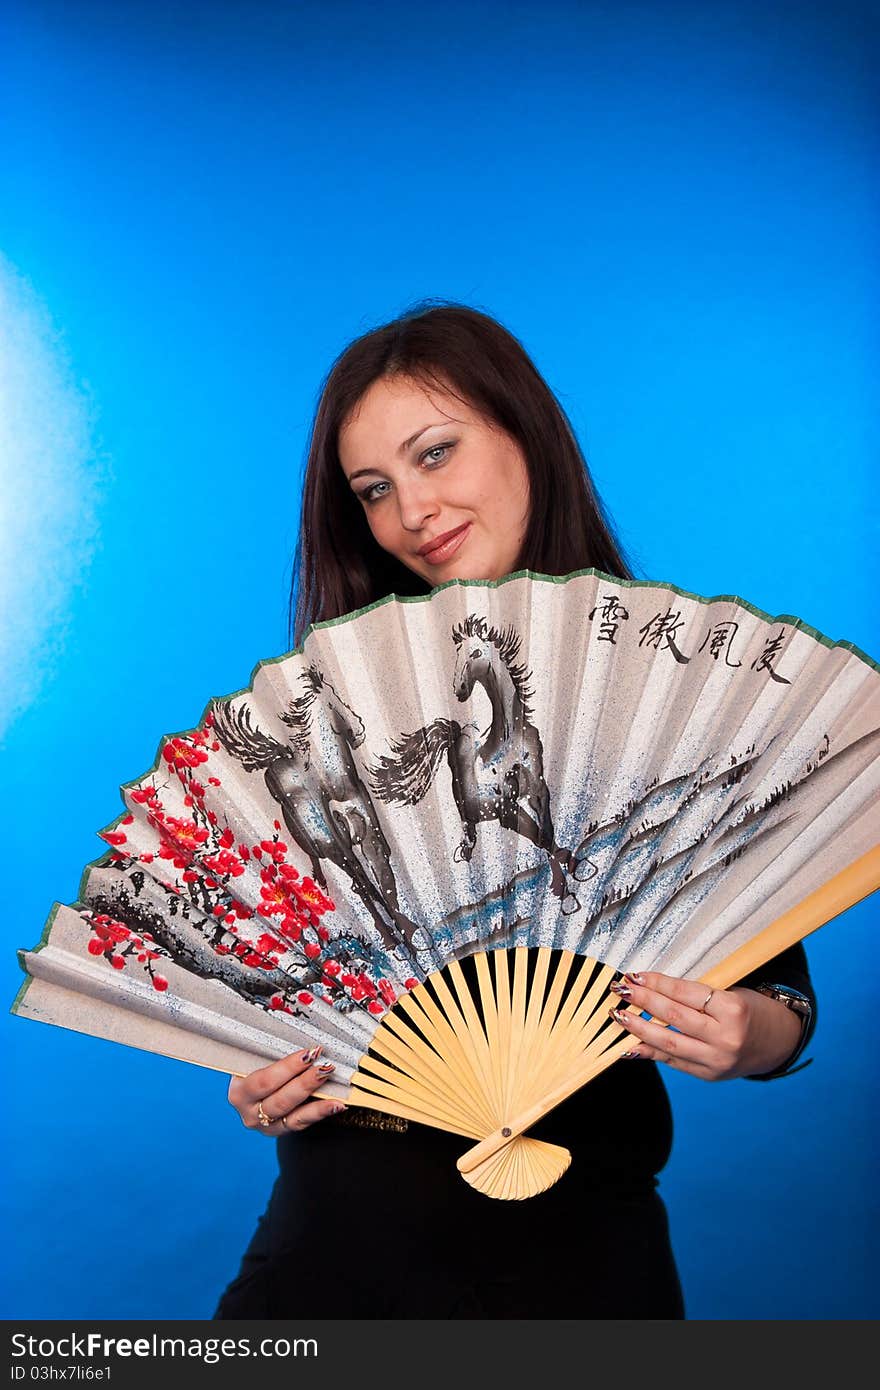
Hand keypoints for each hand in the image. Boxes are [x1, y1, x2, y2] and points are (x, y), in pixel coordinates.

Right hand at [228, 1046, 343, 1132]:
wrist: (252, 1092)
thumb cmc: (256, 1068)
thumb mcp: (255, 1059)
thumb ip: (270, 1050)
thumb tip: (295, 1024)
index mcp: (239, 1091)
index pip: (264, 1081)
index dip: (288, 1067)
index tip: (307, 1053)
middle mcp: (250, 1111)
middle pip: (280, 1099)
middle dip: (305, 1082)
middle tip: (324, 1066)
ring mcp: (266, 1125)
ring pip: (293, 1114)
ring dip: (316, 1096)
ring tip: (330, 1083)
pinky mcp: (282, 1130)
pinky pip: (303, 1123)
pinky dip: (321, 1112)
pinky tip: (336, 1104)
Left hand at [609, 971, 803, 1080]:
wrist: (778, 1042)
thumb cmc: (751, 1009)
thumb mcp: (731, 992)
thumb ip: (696, 994)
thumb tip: (652, 987)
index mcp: (734, 1010)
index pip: (686, 994)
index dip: (658, 983)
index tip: (636, 975)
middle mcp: (726, 1038)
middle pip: (675, 1017)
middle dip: (643, 1002)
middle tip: (621, 988)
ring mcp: (717, 1061)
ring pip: (669, 1043)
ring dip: (639, 1028)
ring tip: (618, 1015)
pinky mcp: (709, 1075)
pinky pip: (673, 1061)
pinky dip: (649, 1052)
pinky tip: (629, 1044)